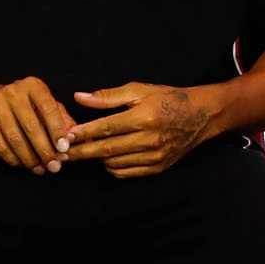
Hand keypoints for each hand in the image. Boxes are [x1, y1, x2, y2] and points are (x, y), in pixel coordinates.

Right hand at [0, 76, 74, 174]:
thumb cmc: (21, 105)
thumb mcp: (43, 106)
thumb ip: (62, 120)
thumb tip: (81, 139)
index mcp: (32, 85)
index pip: (48, 108)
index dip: (57, 130)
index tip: (64, 150)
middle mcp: (13, 90)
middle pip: (31, 126)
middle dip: (45, 150)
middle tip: (54, 166)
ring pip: (15, 138)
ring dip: (29, 158)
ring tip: (39, 169)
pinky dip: (12, 158)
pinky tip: (21, 164)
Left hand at [62, 82, 218, 177]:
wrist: (201, 116)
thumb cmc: (167, 98)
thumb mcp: (138, 90)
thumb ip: (107, 96)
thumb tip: (79, 97)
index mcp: (144, 117)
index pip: (106, 128)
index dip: (84, 133)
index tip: (66, 135)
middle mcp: (150, 140)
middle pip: (107, 149)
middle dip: (82, 152)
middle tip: (63, 153)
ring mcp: (155, 156)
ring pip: (115, 163)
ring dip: (96, 159)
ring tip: (83, 152)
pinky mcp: (158, 167)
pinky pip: (127, 173)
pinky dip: (112, 167)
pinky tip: (105, 158)